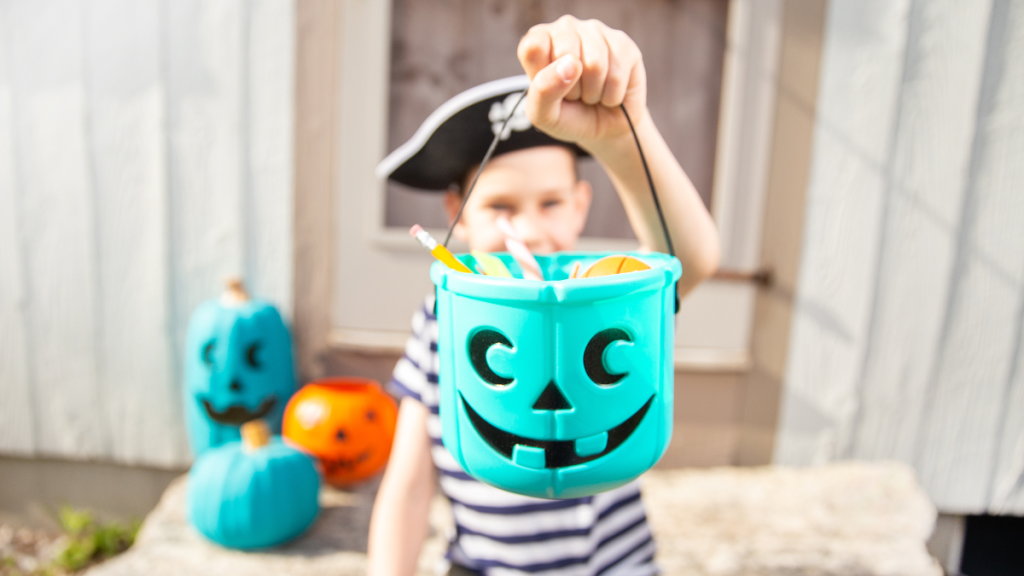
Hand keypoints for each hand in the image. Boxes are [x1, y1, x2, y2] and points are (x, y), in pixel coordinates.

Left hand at [517, 15, 646, 149]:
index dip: (544, 77)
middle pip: (566, 53)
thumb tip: (571, 63)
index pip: (533, 48)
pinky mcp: (623, 43)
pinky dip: (612, 95)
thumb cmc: (569, 117)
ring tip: (591, 93)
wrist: (605, 130)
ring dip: (593, 92)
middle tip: (574, 94)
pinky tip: (609, 91)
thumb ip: (543, 90)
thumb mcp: (544, 114)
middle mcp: (565, 28)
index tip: (551, 88)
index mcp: (538, 40)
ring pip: (595, 64)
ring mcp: (596, 31)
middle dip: (572, 88)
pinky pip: (617, 74)